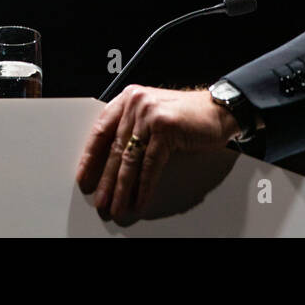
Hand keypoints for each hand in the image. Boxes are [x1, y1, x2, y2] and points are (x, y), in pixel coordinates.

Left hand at [75, 85, 238, 222]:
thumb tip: (112, 163)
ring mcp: (150, 114)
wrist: (219, 109)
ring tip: (117, 206)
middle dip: (106, 179)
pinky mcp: (165, 128)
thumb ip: (133, 129)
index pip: (101, 129)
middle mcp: (136, 103)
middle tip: (100, 200)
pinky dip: (144, 187)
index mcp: (129, 98)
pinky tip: (139, 200)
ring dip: (122, 188)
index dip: (90, 157)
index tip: (84, 177)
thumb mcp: (153, 115)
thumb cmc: (187, 115)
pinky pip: (150, 165)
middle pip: (115, 148)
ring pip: (130, 159)